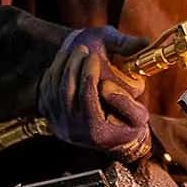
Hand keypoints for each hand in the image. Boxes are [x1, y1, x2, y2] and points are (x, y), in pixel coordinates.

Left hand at [37, 27, 151, 160]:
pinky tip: (64, 60)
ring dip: (62, 66)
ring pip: (54, 90)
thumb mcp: (139, 117)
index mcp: (96, 131)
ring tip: (74, 51)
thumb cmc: (129, 124)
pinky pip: (46, 91)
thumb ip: (127, 102)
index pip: (87, 97)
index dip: (89, 73)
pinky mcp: (50, 117)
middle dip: (73, 66)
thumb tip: (106, 86)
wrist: (113, 138)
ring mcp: (59, 124)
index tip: (94, 56)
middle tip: (82, 49)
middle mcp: (74, 131)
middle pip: (67, 92)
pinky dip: (53, 73)